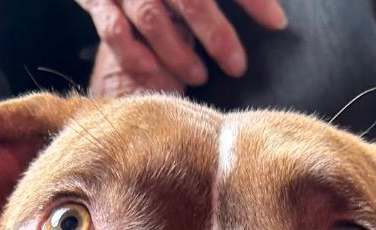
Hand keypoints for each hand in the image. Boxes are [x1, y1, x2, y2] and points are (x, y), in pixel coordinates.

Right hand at [77, 0, 286, 94]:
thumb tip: (276, 18)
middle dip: (217, 35)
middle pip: (192, 0)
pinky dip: (137, 57)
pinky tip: (157, 75)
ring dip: (178, 54)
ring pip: (152, 19)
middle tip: (238, 66)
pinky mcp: (97, 0)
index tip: (278, 24)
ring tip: (200, 77)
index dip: (254, 0)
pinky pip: (115, 33)